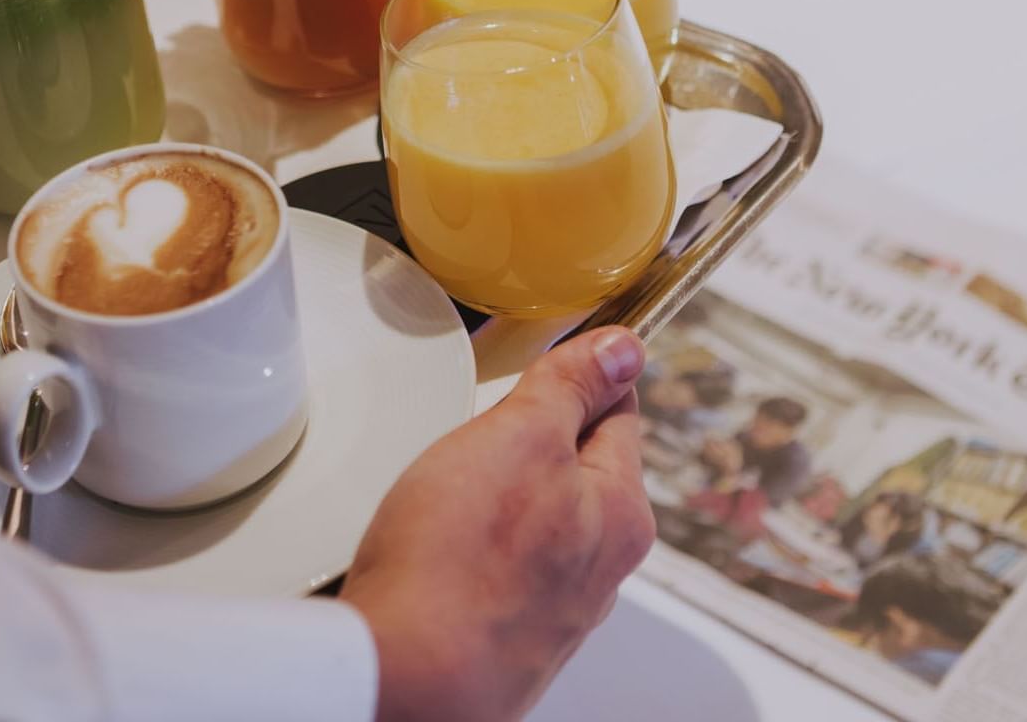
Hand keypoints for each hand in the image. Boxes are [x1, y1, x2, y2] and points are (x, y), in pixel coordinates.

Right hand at [341, 328, 654, 721]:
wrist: (402, 677)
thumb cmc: (458, 562)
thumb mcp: (522, 436)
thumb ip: (573, 386)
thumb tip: (624, 349)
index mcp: (623, 512)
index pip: (617, 410)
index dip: (576, 373)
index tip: (541, 359)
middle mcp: (600, 568)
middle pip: (571, 465)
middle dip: (521, 439)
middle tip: (474, 432)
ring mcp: (551, 607)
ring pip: (529, 516)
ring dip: (491, 493)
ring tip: (445, 493)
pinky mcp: (502, 633)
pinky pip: (493, 563)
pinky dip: (466, 543)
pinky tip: (433, 544)